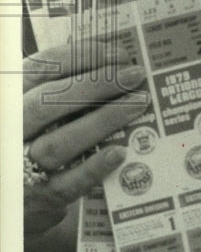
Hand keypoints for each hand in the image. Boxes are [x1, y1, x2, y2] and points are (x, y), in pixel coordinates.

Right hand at [23, 41, 148, 240]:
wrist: (15, 195)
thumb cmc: (36, 136)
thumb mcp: (38, 105)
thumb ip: (63, 84)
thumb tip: (111, 57)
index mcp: (10, 100)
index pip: (40, 70)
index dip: (80, 57)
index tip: (117, 53)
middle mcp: (11, 132)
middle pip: (48, 103)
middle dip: (96, 85)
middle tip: (134, 75)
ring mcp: (22, 166)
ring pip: (59, 142)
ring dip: (103, 120)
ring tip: (138, 103)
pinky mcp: (39, 198)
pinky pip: (68, 183)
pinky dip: (95, 167)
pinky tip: (121, 151)